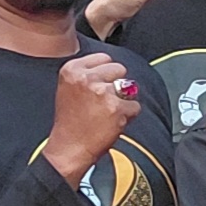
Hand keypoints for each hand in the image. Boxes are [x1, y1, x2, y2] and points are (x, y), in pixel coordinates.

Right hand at [45, 51, 140, 178]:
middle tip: (102, 102)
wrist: (69, 148)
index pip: (104, 58)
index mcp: (72, 69)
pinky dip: (128, 116)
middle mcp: (86, 78)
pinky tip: (112, 122)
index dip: (105, 73)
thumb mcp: (69, 87)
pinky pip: (135, 107)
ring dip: (123, 100)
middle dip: (116, 84)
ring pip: (129, 87)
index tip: (97, 85)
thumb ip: (88, 72)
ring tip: (106, 112)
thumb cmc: (70, 120)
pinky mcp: (116, 108)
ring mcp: (102, 93)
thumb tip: (113, 66)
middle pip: (120, 69)